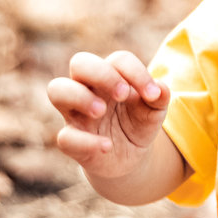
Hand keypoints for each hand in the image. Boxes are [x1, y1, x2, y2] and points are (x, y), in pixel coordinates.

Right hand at [47, 51, 170, 179]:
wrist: (130, 157)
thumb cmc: (138, 123)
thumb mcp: (154, 111)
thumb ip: (159, 97)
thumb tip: (161, 89)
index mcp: (111, 76)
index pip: (118, 60)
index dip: (135, 72)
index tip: (152, 94)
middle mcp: (88, 89)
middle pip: (80, 62)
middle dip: (102, 74)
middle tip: (123, 94)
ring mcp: (76, 113)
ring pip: (57, 89)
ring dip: (80, 96)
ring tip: (102, 111)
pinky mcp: (72, 140)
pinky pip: (64, 137)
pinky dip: (86, 141)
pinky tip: (107, 146)